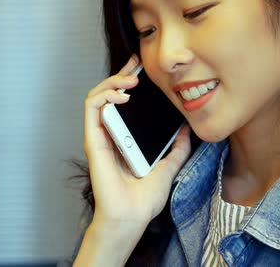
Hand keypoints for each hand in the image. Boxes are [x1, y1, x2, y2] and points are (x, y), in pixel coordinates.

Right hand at [76, 55, 192, 264]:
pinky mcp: (93, 139)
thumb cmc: (144, 198)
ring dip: (112, 81)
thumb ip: (177, 148)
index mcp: (124, 137)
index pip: (122, 102)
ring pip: (96, 95)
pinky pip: (92, 107)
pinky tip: (123, 96)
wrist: (132, 215)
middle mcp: (109, 133)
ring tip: (131, 81)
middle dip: (121, 73)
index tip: (143, 69)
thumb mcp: (169, 166)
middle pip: (108, 94)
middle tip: (137, 63)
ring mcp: (99, 135)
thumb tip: (187, 130)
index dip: (129, 81)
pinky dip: (104, 95)